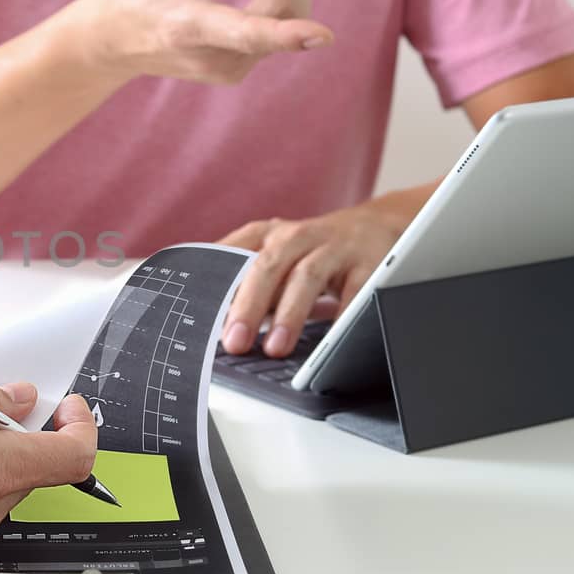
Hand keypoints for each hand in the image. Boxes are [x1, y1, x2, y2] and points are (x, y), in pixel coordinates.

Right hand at [66, 0, 333, 84]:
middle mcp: (209, 55)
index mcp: (184, 26)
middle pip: (276, 20)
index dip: (284, 33)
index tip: (323, 35)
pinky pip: (275, 35)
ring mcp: (224, 67)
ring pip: (282, 28)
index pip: (241, 33)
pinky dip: (282, 0)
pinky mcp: (234, 68)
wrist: (110, 46)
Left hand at [218, 204, 404, 357]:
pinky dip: (342, 315)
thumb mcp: (275, 259)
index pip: (231, 256)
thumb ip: (246, 285)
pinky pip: (355, 291)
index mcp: (265, 235)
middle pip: (266, 267)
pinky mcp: (368, 263)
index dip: (214, 286)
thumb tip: (215, 327)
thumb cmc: (311, 252)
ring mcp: (333, 247)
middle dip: (248, 306)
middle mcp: (296, 237)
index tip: (199, 318)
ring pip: (306, 277)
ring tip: (275, 348)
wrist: (374, 226)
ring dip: (289, 315)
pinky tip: (329, 340)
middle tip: (234, 342)